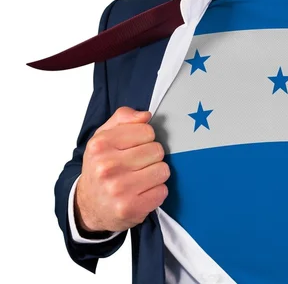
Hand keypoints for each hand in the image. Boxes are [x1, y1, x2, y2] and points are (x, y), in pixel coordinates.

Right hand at [75, 107, 169, 232]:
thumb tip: (145, 115)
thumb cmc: (100, 168)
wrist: (88, 205)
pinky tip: (141, 193)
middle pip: (157, 150)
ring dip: (156, 174)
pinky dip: (156, 192)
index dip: (145, 139)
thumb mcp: (103, 137)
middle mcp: (106, 167)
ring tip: (140, 179)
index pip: (147, 131)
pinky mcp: (130, 207)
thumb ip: (123, 119)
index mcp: (100, 145)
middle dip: (151, 157)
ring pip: (163, 170)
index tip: (134, 147)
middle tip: (137, 165)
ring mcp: (118, 189)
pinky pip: (162, 191)